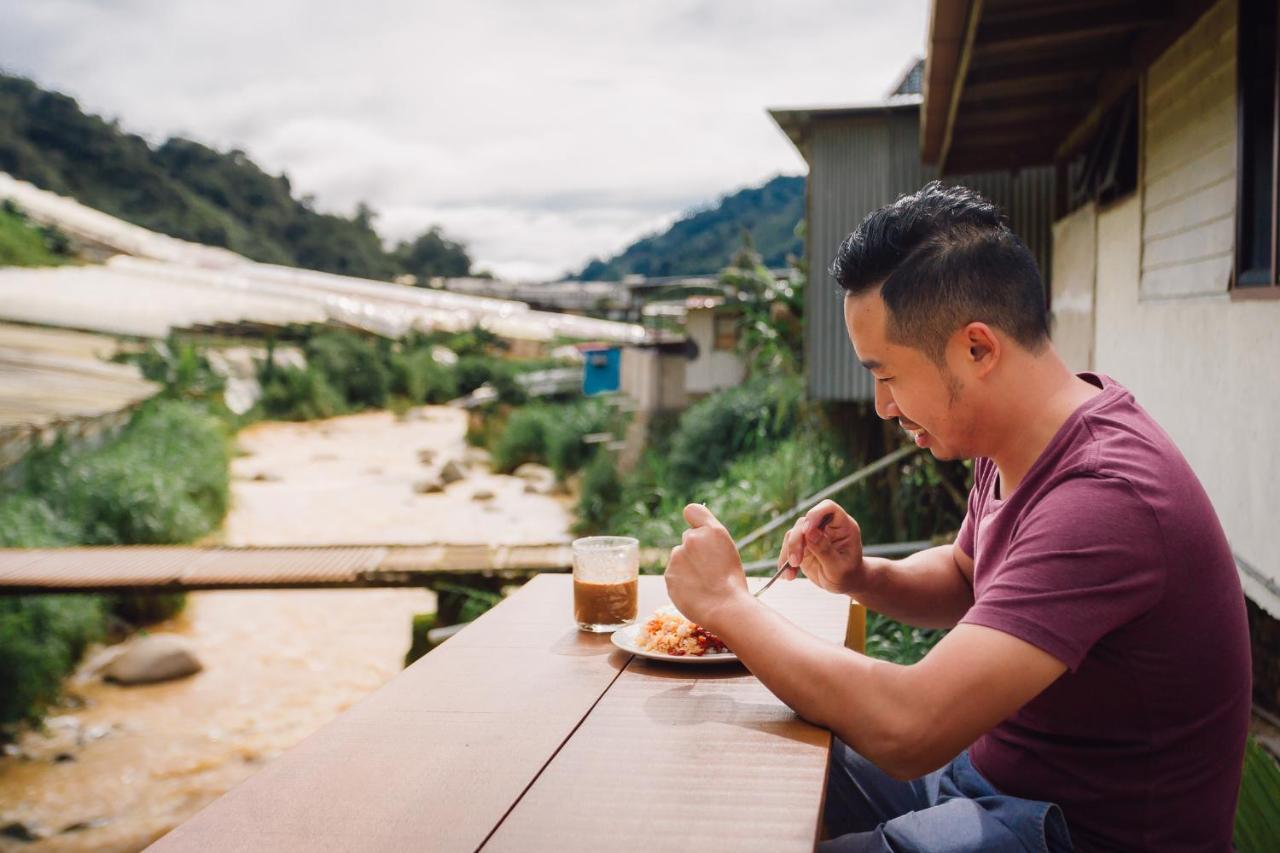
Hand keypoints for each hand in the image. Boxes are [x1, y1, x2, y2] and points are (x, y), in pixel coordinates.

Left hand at [664, 504, 750, 629]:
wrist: (725, 608)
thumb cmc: (732, 582)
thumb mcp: (728, 550)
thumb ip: (710, 537)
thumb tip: (694, 532)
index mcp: (712, 531)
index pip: (692, 510)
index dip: (694, 521)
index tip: (698, 531)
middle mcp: (692, 539)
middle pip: (687, 538)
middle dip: (694, 549)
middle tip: (708, 568)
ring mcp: (678, 556)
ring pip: (679, 557)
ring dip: (687, 566)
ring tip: (703, 583)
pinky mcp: (669, 574)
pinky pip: (674, 574)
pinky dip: (681, 581)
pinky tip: (695, 591)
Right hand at [777, 500, 866, 595]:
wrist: (845, 583)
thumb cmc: (848, 575)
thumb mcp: (839, 568)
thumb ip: (825, 549)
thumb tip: (809, 532)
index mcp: (843, 526)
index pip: (828, 508)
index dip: (815, 514)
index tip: (806, 531)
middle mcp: (826, 527)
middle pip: (805, 522)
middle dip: (796, 541)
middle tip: (795, 562)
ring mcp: (813, 535)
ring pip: (793, 533)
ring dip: (789, 553)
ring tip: (790, 575)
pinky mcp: (802, 545)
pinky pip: (788, 546)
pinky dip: (785, 561)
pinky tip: (788, 575)